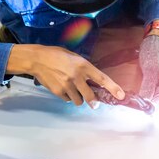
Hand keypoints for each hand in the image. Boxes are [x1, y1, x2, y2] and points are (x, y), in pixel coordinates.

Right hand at [7, 44, 124, 106]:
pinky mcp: (58, 92)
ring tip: (72, 89)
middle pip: (91, 96)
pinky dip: (68, 97)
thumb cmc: (57, 55)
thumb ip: (84, 69)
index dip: (113, 88)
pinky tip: (63, 88)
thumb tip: (92, 81)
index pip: (102, 78)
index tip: (121, 96)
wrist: (37, 59)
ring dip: (78, 98)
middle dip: (94, 102)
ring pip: (79, 101)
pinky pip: (68, 100)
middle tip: (94, 103)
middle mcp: (77, 76)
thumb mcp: (74, 57)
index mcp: (83, 65)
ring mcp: (67, 85)